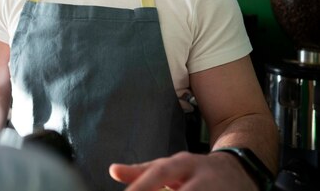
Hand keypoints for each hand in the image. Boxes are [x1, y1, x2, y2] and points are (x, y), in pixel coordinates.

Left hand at [109, 151, 258, 190]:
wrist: (239, 171)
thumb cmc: (195, 172)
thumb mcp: (169, 167)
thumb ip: (141, 172)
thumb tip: (113, 170)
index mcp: (184, 164)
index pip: (160, 172)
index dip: (143, 186)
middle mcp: (203, 176)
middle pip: (186, 190)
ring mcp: (220, 190)